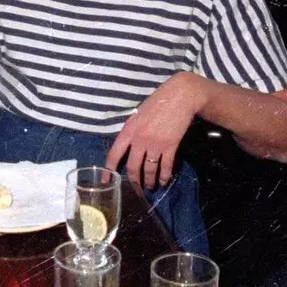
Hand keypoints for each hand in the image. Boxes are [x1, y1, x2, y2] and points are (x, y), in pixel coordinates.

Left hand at [105, 72, 207, 188]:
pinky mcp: (170, 146)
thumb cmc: (158, 103)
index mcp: (128, 130)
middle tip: (137, 190)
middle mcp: (139, 139)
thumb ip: (131, 131)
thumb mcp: (137, 115)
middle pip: (132, 167)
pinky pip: (165, 167)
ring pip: (149, 170)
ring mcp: (155, 144)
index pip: (114, 154)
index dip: (109, 170)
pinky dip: (165, 176)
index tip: (106, 181)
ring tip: (151, 187)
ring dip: (150, 181)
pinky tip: (164, 181)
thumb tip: (128, 147)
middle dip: (134, 182)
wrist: (180, 96)